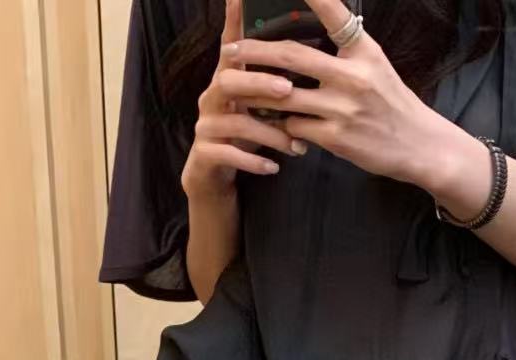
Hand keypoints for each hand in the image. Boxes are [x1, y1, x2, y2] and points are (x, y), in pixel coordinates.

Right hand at [181, 0, 308, 198]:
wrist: (215, 179)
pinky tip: (274, 166)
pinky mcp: (205, 155)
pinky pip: (228, 154)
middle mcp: (212, 98)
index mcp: (227, 81)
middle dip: (258, 82)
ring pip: (234, 121)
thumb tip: (310, 66)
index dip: (233, 22)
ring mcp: (206, 126)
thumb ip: (275, 89)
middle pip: (228, 80)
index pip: (230, 47)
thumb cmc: (243, 138)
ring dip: (268, 132)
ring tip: (295, 145)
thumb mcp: (259, 109)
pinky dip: (253, 161)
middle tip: (287, 88)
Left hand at [220, 0, 459, 189]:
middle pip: (291, 56)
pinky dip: (279, 125)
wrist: (419, 145)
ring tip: (236, 87)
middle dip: (255, 51)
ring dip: (256, 92)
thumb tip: (305, 39)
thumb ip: (345, 49)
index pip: (333, 13)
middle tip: (230, 49)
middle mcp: (353, 76)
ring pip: (285, 96)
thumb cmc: (392, 104)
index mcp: (363, 51)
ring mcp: (344, 108)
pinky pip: (295, 127)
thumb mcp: (375, 65)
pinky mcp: (337, 138)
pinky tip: (270, 122)